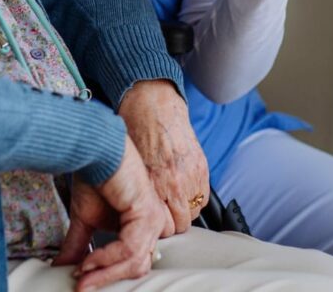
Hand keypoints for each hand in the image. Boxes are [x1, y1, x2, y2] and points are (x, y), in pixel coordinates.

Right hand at [54, 134, 168, 290]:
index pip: (133, 262)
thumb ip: (80, 245)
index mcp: (143, 225)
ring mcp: (154, 220)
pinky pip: (129, 248)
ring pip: (134, 262)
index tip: (82, 283)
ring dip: (104, 273)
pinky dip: (106, 258)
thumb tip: (64, 268)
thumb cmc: (95, 175)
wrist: (94, 149)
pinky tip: (87, 262)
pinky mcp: (147, 215)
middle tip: (81, 287)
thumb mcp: (85, 219)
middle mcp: (154, 224)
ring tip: (81, 277)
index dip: (108, 274)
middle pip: (136, 266)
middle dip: (107, 279)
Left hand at [118, 79, 207, 232]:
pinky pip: (204, 196)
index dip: (159, 227)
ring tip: (174, 199)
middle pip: (182, 224)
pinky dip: (196, 196)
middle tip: (164, 212)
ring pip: (195, 212)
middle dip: (173, 222)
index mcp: (153, 184)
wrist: (153, 105)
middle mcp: (174, 182)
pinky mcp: (202, 166)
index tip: (154, 222)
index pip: (165, 227)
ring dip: (186, 209)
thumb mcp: (128, 167)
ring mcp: (191, 175)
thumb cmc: (134, 132)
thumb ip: (138, 192)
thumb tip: (139, 212)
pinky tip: (184, 188)